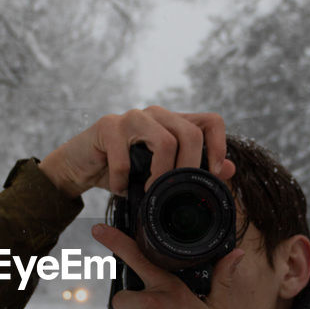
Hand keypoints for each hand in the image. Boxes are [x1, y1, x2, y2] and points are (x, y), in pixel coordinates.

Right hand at [40, 107, 234, 197]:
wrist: (79, 167)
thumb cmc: (122, 170)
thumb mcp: (158, 174)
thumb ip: (191, 170)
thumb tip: (230, 169)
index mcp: (173, 123)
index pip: (211, 121)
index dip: (219, 146)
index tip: (214, 175)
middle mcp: (156, 114)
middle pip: (191, 133)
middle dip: (189, 169)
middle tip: (177, 193)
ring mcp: (132, 117)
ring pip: (165, 141)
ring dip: (160, 175)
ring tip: (149, 193)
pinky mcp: (108, 126)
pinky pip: (125, 157)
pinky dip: (124, 181)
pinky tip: (121, 190)